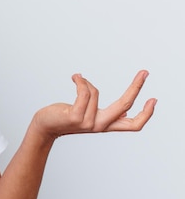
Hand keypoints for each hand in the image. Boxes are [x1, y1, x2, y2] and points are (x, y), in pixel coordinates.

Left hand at [33, 70, 155, 139]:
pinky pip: (84, 92)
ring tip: (78, 79)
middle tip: (144, 72)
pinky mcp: (75, 117)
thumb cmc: (66, 118)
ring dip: (86, 82)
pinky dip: (81, 81)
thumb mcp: (89, 116)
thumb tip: (125, 113)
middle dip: (136, 87)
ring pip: (96, 92)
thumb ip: (106, 116)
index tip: (154, 99)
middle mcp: (99, 126)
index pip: (133, 125)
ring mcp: (87, 122)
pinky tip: (75, 77)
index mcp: (106, 125)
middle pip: (125, 107)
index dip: (146, 113)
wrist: (44, 126)